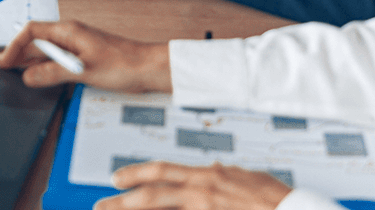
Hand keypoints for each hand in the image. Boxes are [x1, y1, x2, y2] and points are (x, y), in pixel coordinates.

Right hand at [0, 20, 170, 92]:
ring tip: (12, 70)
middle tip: (1, 65)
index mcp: (69, 31)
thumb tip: (29, 76)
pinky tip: (38, 75)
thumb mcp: (84, 71)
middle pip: (36, 39)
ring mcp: (76, 44)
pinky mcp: (83, 55)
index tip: (4, 60)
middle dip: (17, 51)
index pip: (32, 31)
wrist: (147, 67)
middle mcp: (70, 34)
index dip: (14, 45)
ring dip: (28, 59)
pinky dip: (43, 65)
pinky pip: (56, 57)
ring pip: (45, 49)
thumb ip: (54, 72)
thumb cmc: (124, 63)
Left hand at [96, 161, 289, 209]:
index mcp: (206, 177)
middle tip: (100, 206)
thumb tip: (212, 169)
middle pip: (152, 195)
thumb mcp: (246, 176)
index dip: (135, 174)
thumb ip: (225, 174)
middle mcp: (202, 192)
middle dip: (122, 202)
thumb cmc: (274, 198)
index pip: (162, 171)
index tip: (115, 179)